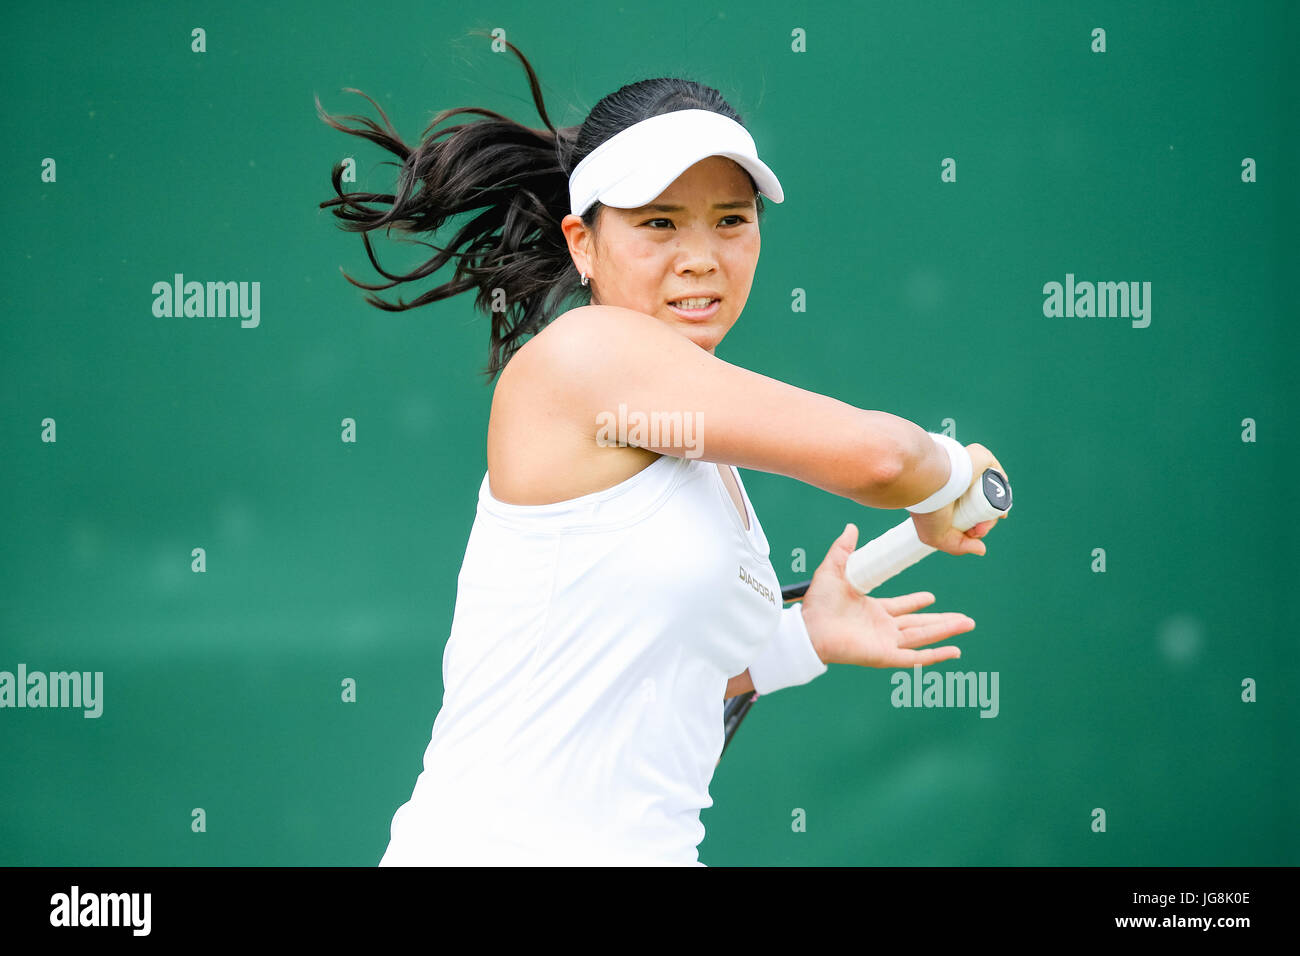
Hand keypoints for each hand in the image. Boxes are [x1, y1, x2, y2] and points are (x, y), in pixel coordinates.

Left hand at [800, 523, 975, 667]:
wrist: (808, 628)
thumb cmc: (817, 604)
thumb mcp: (833, 569)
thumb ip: (843, 549)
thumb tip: (851, 527)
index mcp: (871, 609)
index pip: (901, 607)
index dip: (916, 602)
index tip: (932, 597)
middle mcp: (881, 628)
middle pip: (919, 624)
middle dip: (942, 621)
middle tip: (965, 618)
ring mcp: (885, 642)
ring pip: (923, 637)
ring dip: (946, 631)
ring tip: (968, 624)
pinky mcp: (885, 656)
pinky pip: (915, 657)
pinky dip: (935, 655)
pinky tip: (954, 652)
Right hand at [910, 441, 1009, 557]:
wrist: (927, 484)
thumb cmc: (927, 510)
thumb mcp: (937, 537)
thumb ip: (958, 546)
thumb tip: (981, 549)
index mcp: (948, 499)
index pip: (970, 514)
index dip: (977, 528)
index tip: (973, 534)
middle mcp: (960, 484)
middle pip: (984, 506)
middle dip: (986, 523)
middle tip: (978, 530)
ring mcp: (971, 470)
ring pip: (992, 494)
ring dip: (994, 513)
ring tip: (985, 523)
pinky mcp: (980, 458)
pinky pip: (999, 476)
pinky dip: (1002, 491)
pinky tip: (999, 505)